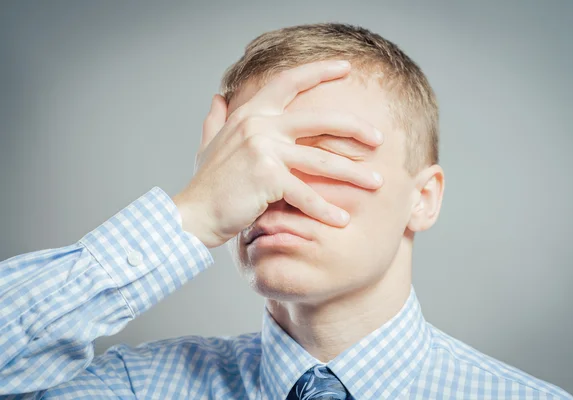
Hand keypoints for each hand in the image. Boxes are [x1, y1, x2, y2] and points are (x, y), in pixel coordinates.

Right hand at [173, 60, 383, 247]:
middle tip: (379, 138)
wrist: (193, 214)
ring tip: (376, 183)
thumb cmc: (207, 183)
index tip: (346, 67)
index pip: (289, 82)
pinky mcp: (268, 177)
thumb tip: (217, 98)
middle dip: (355, 128)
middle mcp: (260, 125)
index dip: (319, 71)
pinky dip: (325, 210)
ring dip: (353, 174)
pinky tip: (342, 220)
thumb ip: (216, 120)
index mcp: (251, 114)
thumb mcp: (209, 145)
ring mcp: (265, 149)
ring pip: (322, 160)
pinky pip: (306, 193)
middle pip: (320, 120)